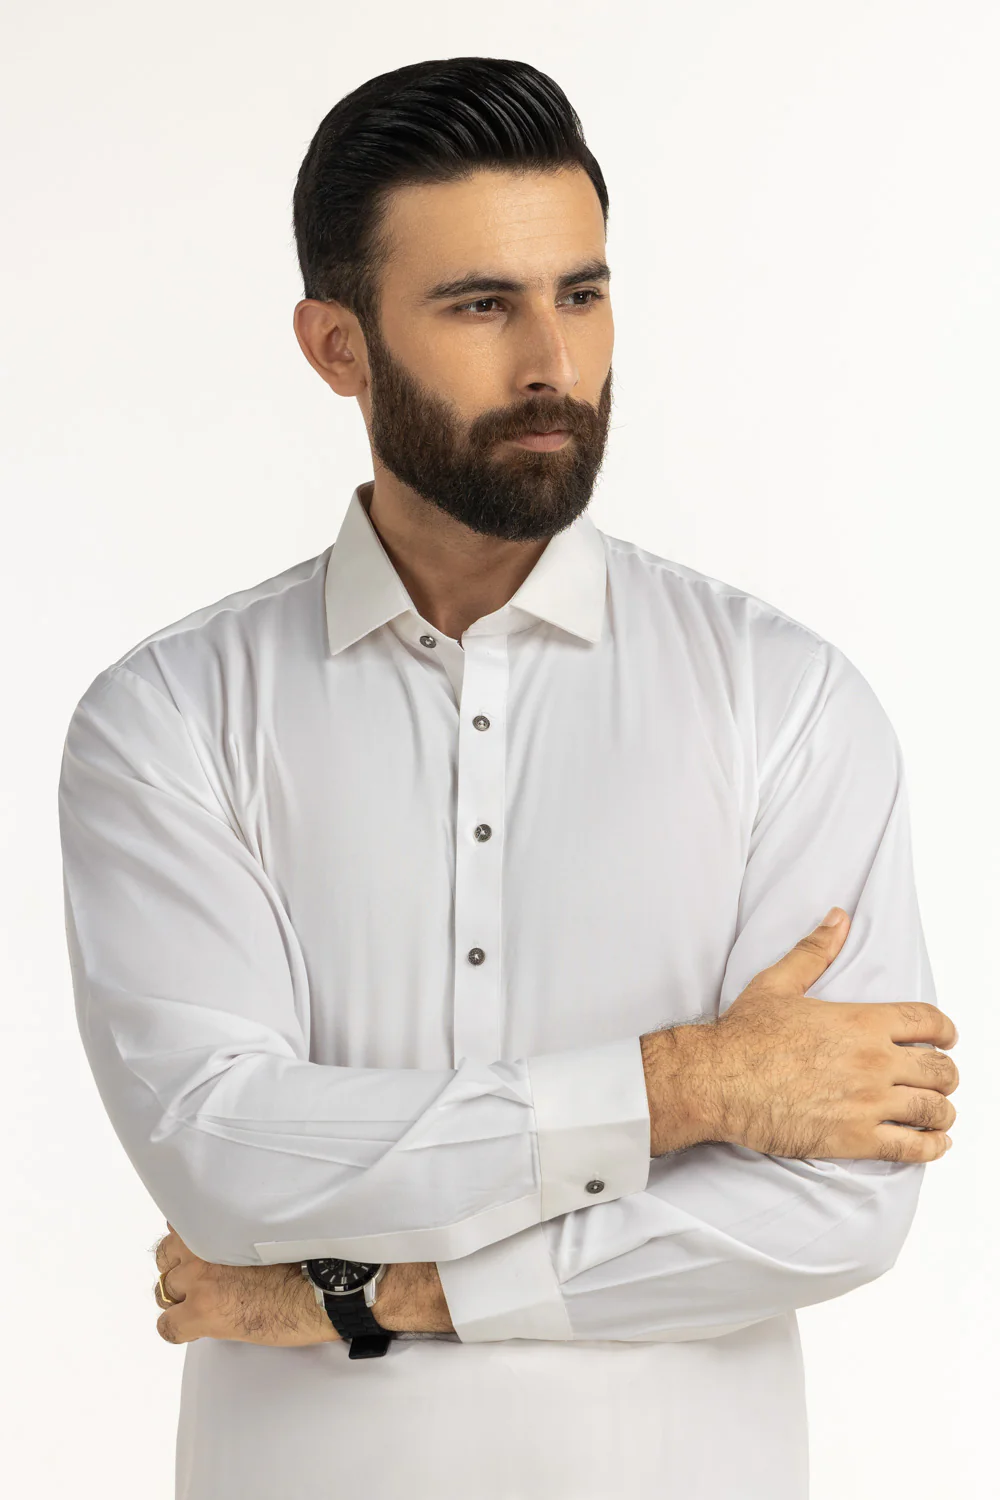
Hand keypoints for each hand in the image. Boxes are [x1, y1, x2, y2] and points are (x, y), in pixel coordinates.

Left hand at [152, 1224, 338, 1345]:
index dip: (186, 1245)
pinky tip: (195, 1329)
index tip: (196, 1254)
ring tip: (202, 1307)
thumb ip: (231, 1234)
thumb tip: (219, 1244)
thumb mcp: (262, 1232)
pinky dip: (177, 1329)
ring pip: (163, 1291)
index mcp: (218, 1223)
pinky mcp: (201, 1312)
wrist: (317, 1289)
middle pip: (165, 1257)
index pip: (177, 1225)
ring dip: (179, 1299)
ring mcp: (199, 1280)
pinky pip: (167, 1326)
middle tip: (199, 1283)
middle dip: (178, 1270)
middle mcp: (202, 1246)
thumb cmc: (302, 1260)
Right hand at [680, 908, 959, 1161]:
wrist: (717, 1080)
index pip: (928, 1022)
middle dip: (946, 1074)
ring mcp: (867, 1103)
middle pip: (940, 1070)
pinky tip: (933, 1143)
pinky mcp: (855, 1139)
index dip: (945, 1030)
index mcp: (861, 1022)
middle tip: (939, 1078)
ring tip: (939, 1114)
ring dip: (943, 1112)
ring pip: (933, 1110)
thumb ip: (815, 950)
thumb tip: (838, 919)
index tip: (947, 1039)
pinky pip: (911, 1148)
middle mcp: (873, 1062)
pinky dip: (931, 1147)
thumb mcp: (779, 983)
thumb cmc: (743, 1035)